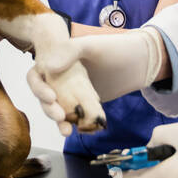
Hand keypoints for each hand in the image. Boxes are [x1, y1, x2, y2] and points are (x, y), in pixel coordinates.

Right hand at [28, 27, 165, 135]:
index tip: (50, 97)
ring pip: (59, 109)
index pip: (35, 78)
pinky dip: (77, 124)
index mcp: (56, 63)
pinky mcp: (87, 104)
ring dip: (60, 122)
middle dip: (49, 110)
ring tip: (67, 132)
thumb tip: (48, 67)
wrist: (141, 62)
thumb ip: (69, 52)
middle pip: (46, 97)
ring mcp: (74, 93)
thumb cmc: (114, 48)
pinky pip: (77, 116)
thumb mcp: (90, 46)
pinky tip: (82, 130)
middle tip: (60, 118)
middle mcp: (61, 79)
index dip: (39, 89)